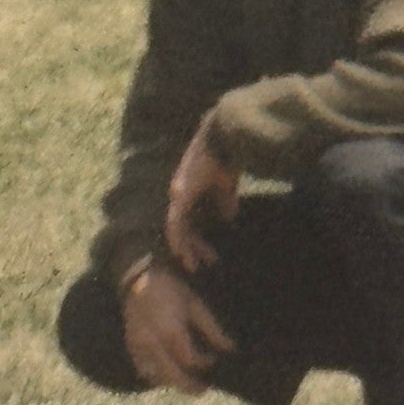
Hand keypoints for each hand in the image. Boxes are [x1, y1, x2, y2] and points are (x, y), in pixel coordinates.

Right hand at [122, 265, 234, 394]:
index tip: (214, 359)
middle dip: (190, 386)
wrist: (138, 279)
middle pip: (173, 377)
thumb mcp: (195, 305)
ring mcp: (140, 347)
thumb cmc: (171, 289)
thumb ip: (212, 329)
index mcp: (172, 332)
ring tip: (187, 381)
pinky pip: (144, 370)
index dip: (205, 363)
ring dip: (173, 382)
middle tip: (204, 390)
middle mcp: (154, 344)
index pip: (191, 360)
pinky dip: (156, 376)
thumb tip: (230, 349)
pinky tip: (168, 374)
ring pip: (157, 377)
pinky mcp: (131, 346)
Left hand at [165, 121, 239, 274]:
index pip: (191, 220)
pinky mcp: (181, 194)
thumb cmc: (227, 156)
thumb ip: (225, 201)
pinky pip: (175, 222)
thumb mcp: (226, 185)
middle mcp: (180, 193)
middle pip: (182, 226)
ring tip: (189, 265)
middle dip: (191, 247)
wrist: (224, 137)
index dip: (198, 238)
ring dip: (183, 247)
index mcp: (191, 190)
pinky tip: (179, 252)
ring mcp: (178, 193)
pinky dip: (177, 237)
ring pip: (176, 227)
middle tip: (196, 267)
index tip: (208, 255)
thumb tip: (228, 218)